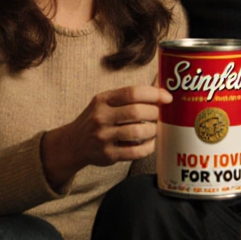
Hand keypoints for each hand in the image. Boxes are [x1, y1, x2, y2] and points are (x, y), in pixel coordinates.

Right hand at [40, 85, 172, 189]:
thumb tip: (159, 84)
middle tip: (161, 115)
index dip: (154, 93)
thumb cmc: (96, 119)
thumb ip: (129, 95)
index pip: (132, 92)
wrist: (73, 144)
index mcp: (102, 100)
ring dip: (153, 130)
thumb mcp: (106, 102)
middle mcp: (100, 117)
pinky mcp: (108, 155)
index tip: (167, 97)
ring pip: (137, 132)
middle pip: (136, 112)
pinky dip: (148, 147)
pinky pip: (135, 152)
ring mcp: (103, 137)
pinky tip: (151, 143)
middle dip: (155, 113)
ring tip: (156, 128)